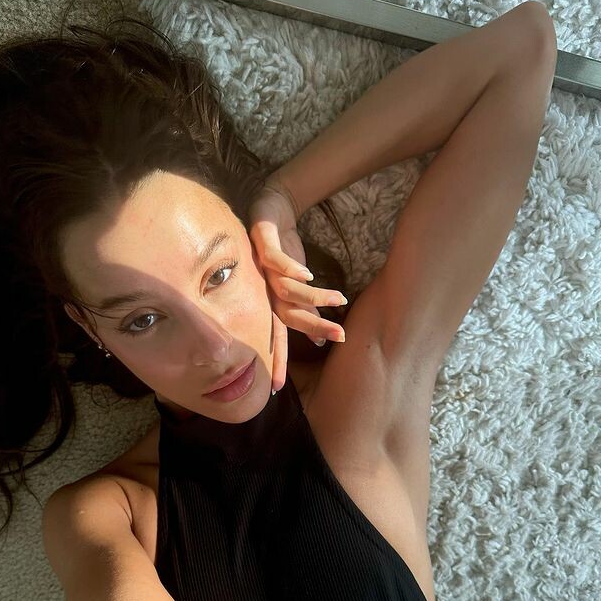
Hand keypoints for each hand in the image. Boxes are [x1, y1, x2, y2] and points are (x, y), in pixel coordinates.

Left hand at [248, 176, 346, 392]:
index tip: (277, 389)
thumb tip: (320, 341)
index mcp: (272, 304)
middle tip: (337, 338)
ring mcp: (261, 268)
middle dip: (312, 328)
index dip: (278, 362)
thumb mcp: (298, 286)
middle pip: (287, 316)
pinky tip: (308, 274)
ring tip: (339, 298)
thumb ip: (307, 312)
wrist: (271, 211)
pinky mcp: (263, 243)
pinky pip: (275, 260)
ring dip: (313, 296)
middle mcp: (264, 291)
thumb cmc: (284, 254)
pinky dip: (291, 268)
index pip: (276, 338)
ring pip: (287, 290)